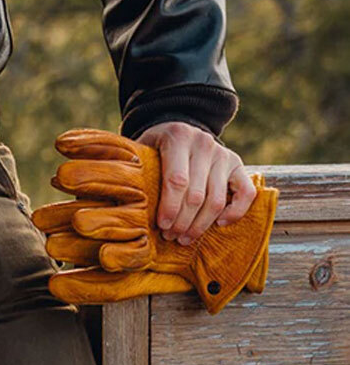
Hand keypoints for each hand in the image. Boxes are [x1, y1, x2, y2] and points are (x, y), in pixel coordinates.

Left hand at [134, 121, 256, 244]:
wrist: (180, 126)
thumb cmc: (155, 146)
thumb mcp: (141, 148)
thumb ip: (134, 168)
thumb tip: (116, 199)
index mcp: (178, 137)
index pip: (177, 180)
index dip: (169, 207)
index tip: (160, 225)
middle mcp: (204, 144)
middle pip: (197, 195)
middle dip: (182, 221)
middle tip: (170, 236)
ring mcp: (224, 155)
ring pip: (218, 199)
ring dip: (201, 224)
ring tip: (185, 238)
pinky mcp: (239, 165)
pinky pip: (246, 193)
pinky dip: (235, 212)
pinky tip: (218, 225)